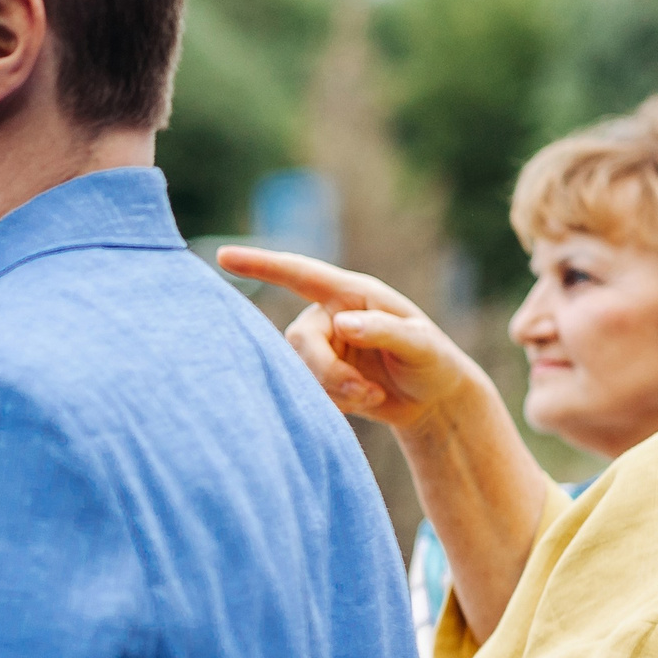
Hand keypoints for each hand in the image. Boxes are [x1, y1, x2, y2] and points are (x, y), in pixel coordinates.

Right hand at [216, 247, 485, 431]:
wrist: (434, 401)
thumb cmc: (433, 363)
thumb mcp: (422, 345)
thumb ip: (384, 330)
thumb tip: (342, 323)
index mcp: (352, 294)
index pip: (300, 274)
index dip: (261, 264)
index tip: (223, 256)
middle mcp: (330, 316)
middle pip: (299, 340)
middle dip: (326, 371)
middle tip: (364, 392)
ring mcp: (322, 346)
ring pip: (299, 369)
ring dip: (334, 389)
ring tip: (371, 395)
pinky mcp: (318, 374)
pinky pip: (304, 389)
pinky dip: (333, 402)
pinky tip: (363, 401)